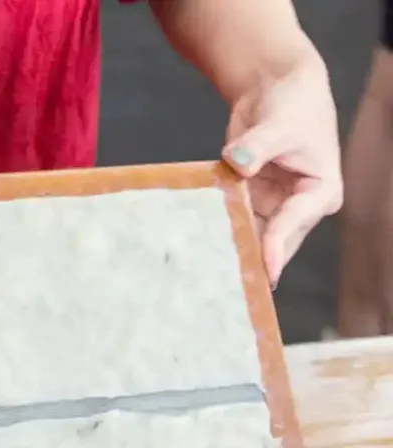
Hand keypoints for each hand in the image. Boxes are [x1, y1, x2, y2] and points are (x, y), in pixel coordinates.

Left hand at [221, 50, 342, 287]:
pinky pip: (234, 222)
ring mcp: (274, 207)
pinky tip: (196, 252)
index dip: (276, 246)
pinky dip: (218, 234)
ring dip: (231, 254)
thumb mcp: (279, 123)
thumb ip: (258, 144)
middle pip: (273, 241)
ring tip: (206, 279)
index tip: (263, 269)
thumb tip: (239, 161)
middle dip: (252, 263)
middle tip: (227, 290)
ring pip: (252, 237)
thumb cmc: (292, 104)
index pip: (294, 223)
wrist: (278, 89)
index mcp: (320, 191)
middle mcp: (299, 207)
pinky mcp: (250, 201)